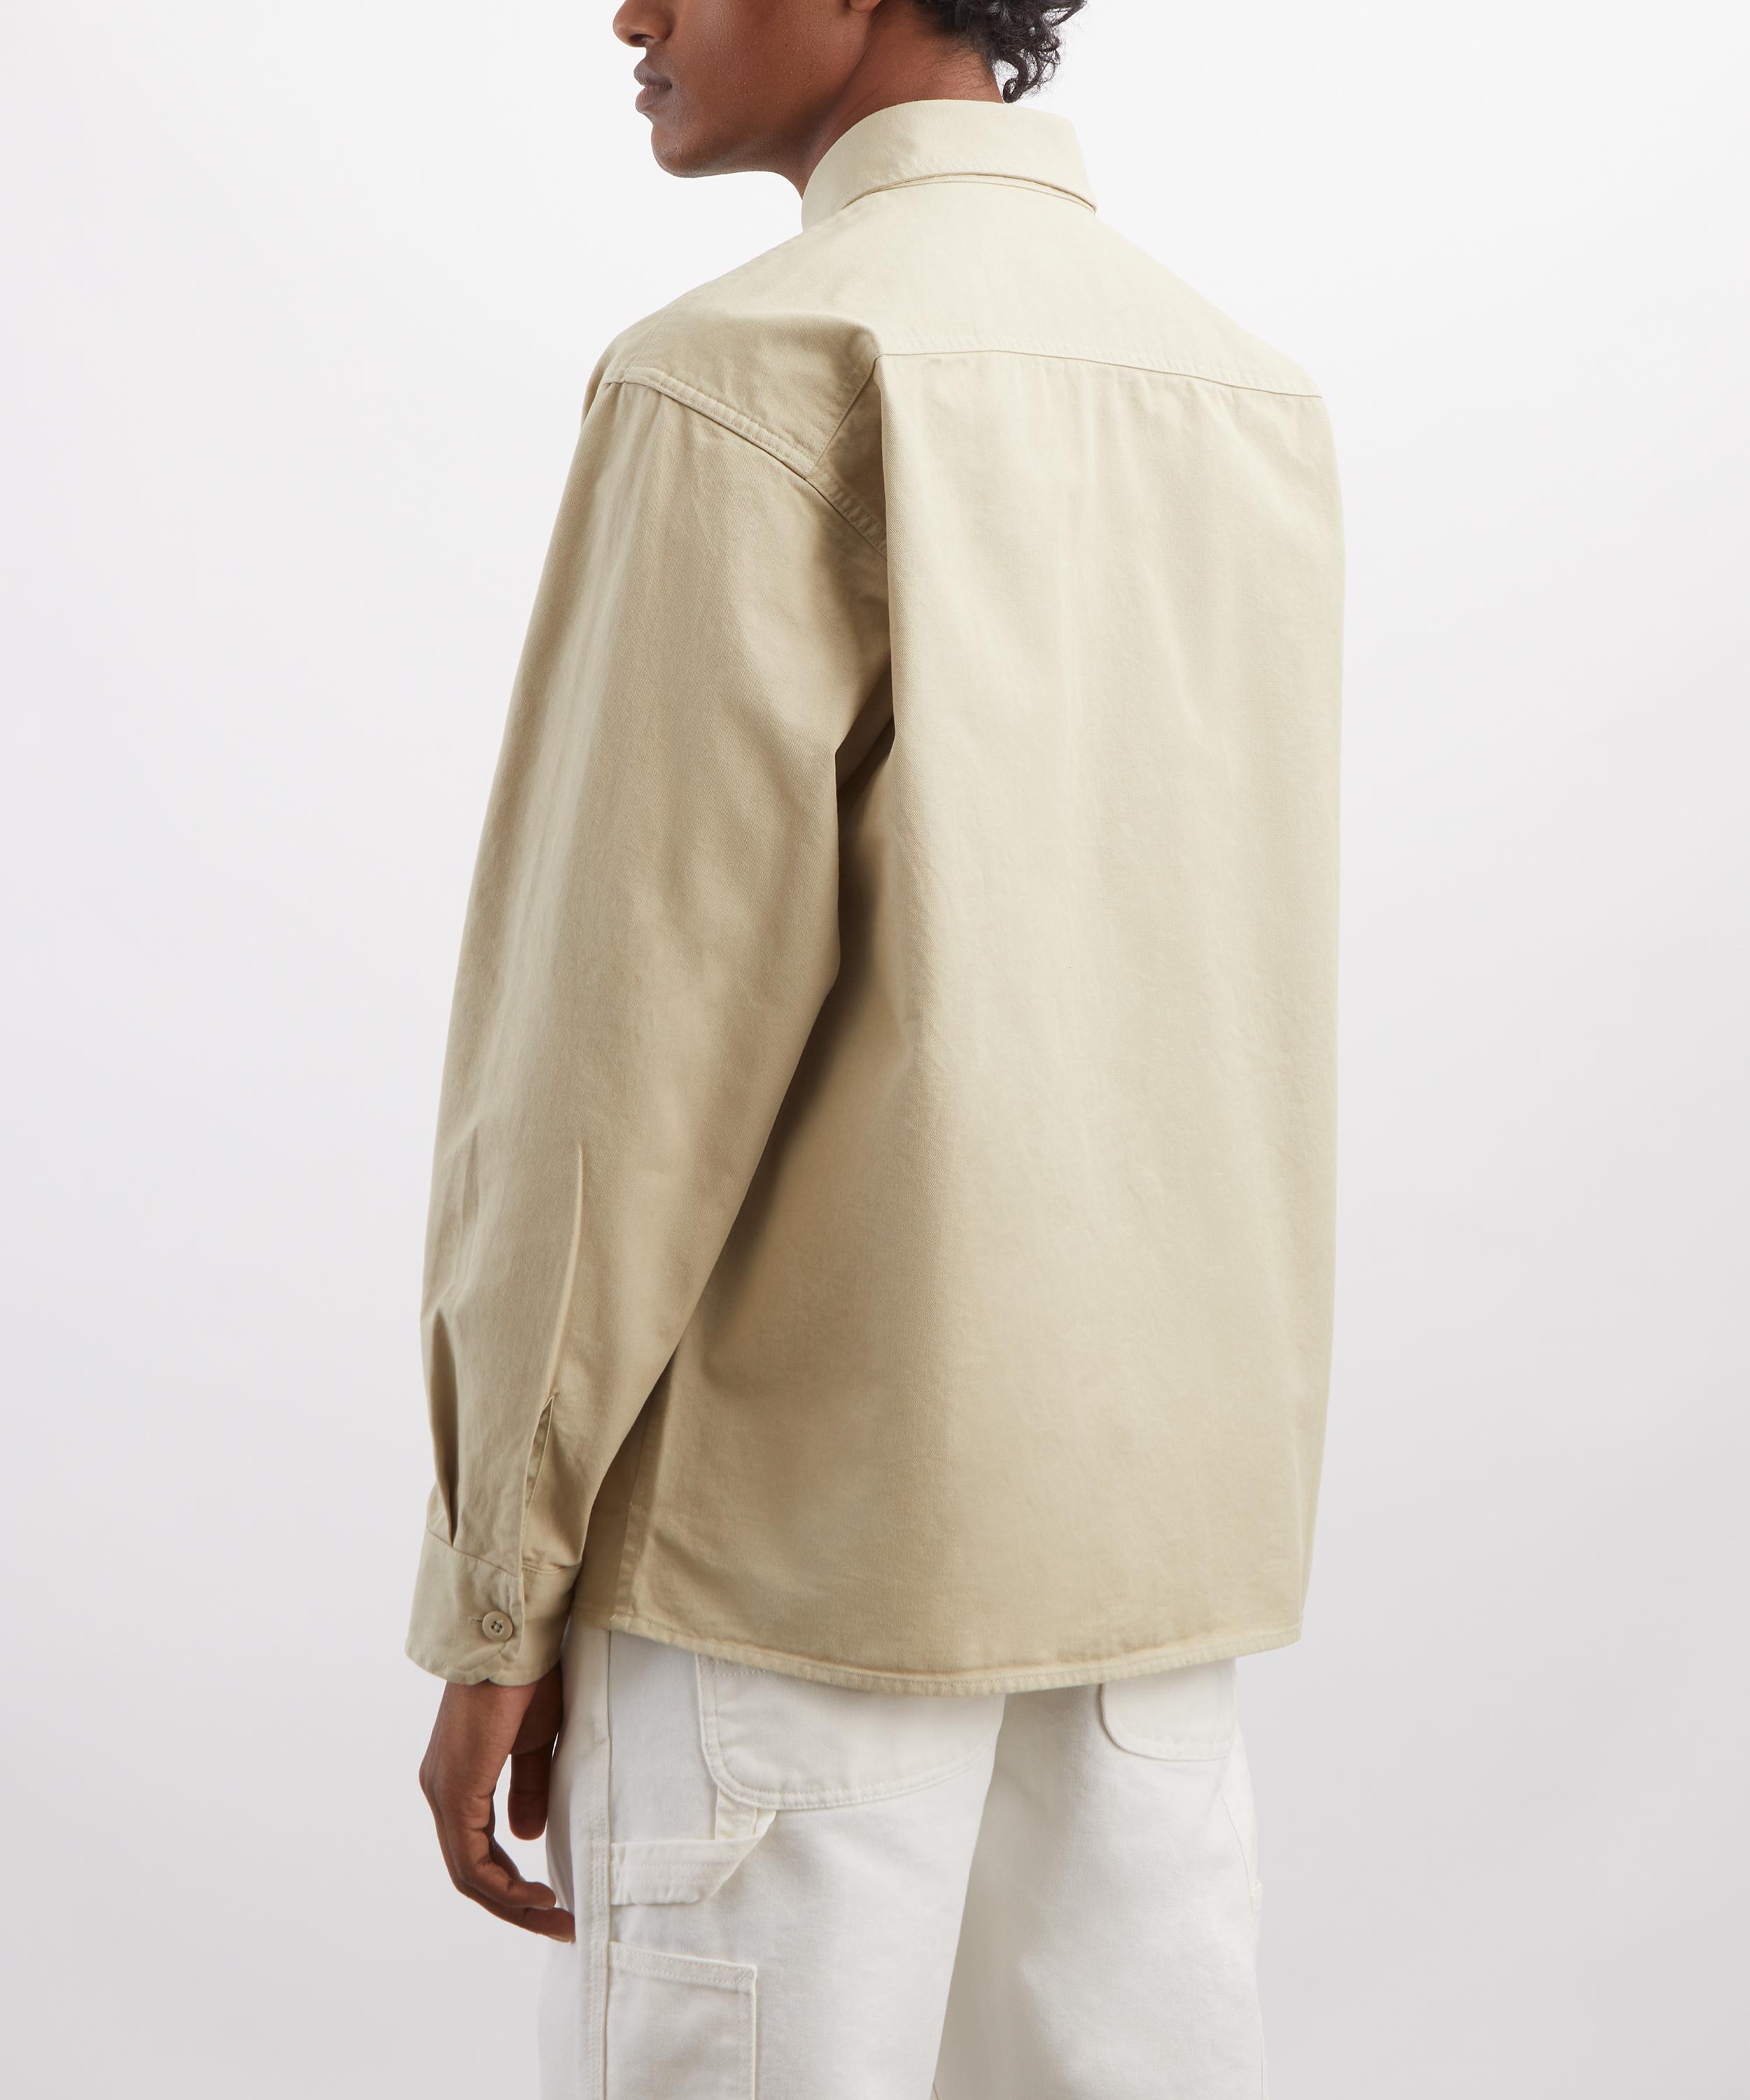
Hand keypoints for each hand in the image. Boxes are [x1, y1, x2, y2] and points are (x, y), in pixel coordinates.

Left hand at [418, 1664, 575, 1940]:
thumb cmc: (530, 1678)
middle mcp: (440, 1790)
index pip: (477, 1851)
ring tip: (555, 1916)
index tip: (553, 1900)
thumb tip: (524, 1836)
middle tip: (559, 1924)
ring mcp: (443, 1791)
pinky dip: (503, 1885)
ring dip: (512, 1903)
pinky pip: (471, 1860)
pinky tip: (537, 1893)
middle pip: (471, 1872)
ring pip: (469, 1874)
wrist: (517, 1640)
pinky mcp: (455, 1791)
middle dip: (515, 1905)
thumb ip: (528, 1788)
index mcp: (458, 1778)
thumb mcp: (537, 1742)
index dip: (512, 1884)